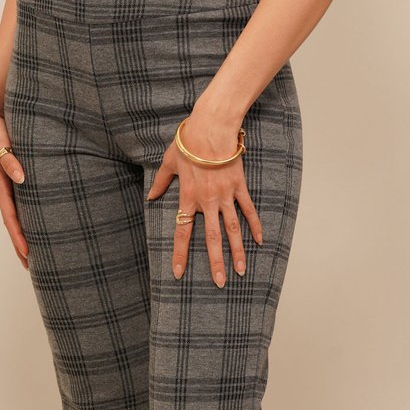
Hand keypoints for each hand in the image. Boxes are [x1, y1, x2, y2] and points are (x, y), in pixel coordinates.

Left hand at [145, 111, 262, 286]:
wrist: (211, 127)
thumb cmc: (188, 142)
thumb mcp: (169, 162)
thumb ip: (161, 182)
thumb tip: (151, 196)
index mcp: (188, 197)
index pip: (183, 232)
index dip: (180, 254)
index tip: (179, 273)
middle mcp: (207, 201)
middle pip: (212, 238)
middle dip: (216, 262)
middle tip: (220, 282)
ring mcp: (225, 195)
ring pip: (233, 229)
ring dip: (237, 251)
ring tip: (242, 270)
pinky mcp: (239, 186)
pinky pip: (248, 209)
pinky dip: (254, 225)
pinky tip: (259, 241)